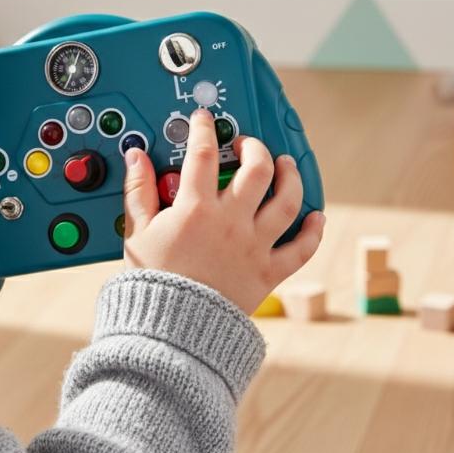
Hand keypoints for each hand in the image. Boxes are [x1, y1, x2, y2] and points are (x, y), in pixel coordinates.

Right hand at [122, 107, 325, 314]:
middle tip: (247, 143)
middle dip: (255, 147)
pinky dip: (313, 231)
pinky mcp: (268, 272)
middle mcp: (230, 222)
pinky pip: (301, 249)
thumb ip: (138, 191)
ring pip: (287, 201)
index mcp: (195, 209)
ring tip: (285, 164)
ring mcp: (253, 246)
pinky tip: (316, 216)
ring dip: (291, 177)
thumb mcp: (137, 232)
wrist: (171, 332)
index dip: (205, 129)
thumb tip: (136, 157)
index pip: (203, 153)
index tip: (205, 120)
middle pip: (257, 169)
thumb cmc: (153, 283)